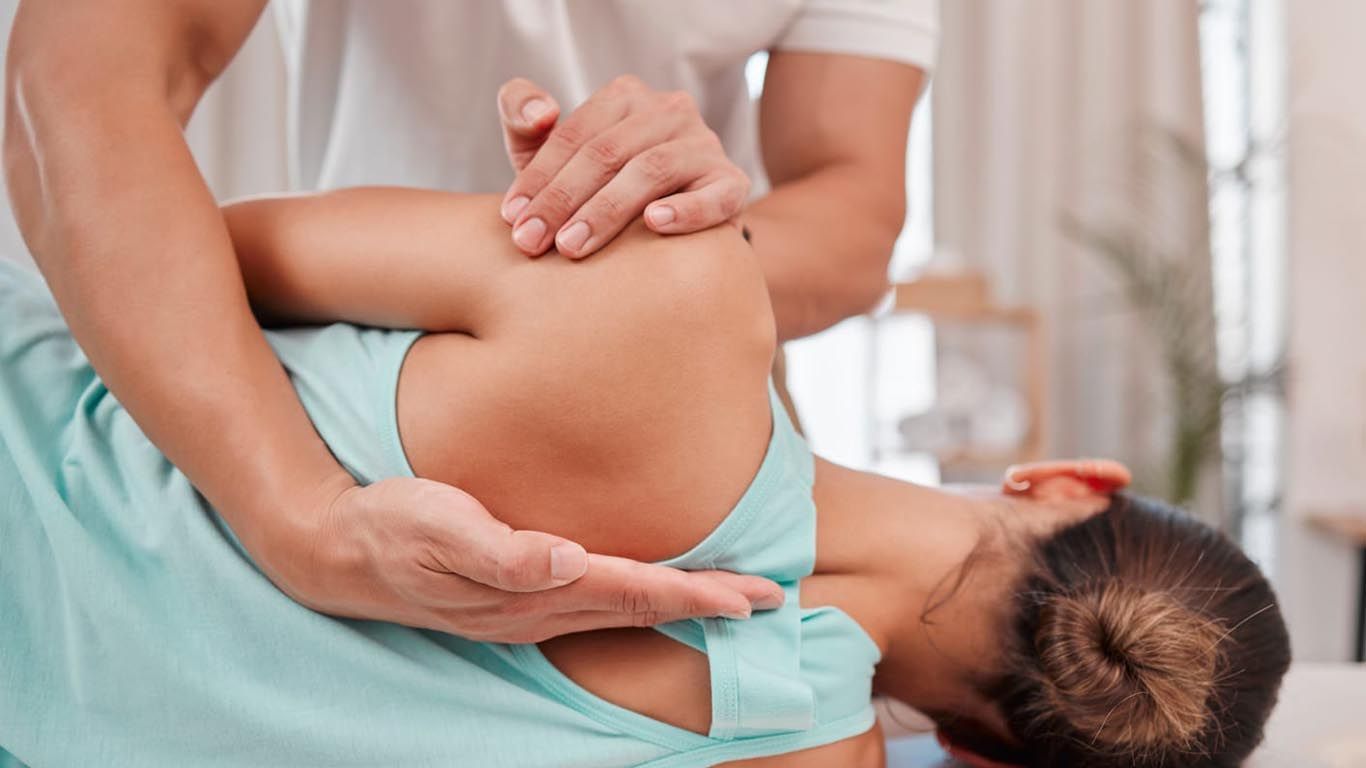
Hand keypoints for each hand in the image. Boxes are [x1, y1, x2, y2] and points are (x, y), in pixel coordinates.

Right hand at [272, 477, 783, 643]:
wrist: (335, 548)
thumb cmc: (391, 527)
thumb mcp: (437, 527)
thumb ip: (501, 550)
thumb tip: (568, 560)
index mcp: (532, 590)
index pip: (633, 593)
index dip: (695, 594)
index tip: (750, 595)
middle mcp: (539, 610)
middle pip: (641, 608)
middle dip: (706, 604)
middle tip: (767, 598)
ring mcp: (527, 610)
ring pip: (621, 610)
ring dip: (678, 604)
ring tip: (726, 596)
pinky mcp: (515, 596)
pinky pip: (594, 603)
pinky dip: (637, 598)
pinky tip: (648, 586)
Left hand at [496, 75, 750, 258]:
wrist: (669, 237)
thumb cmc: (597, 192)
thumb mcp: (555, 157)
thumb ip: (524, 122)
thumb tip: (539, 112)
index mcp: (626, 97)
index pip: (575, 134)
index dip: (539, 176)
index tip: (511, 217)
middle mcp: (670, 111)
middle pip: (607, 152)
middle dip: (562, 200)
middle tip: (531, 242)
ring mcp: (705, 145)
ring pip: (651, 170)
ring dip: (606, 211)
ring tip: (572, 246)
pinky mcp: (733, 184)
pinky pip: (713, 195)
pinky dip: (686, 209)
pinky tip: (655, 224)